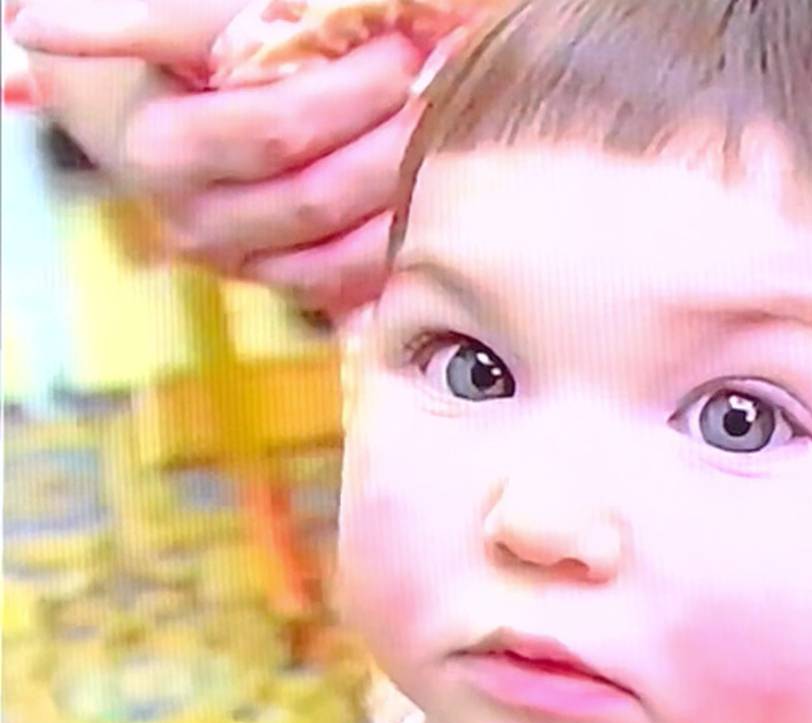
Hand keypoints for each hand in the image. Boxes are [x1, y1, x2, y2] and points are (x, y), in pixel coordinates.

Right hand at [11, 0, 426, 312]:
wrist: (157, 106)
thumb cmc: (182, 52)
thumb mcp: (180, 23)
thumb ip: (168, 20)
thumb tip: (39, 27)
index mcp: (163, 149)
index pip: (273, 131)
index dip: (347, 91)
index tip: (399, 46)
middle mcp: (197, 220)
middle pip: (318, 195)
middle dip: (392, 139)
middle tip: (438, 90)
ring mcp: (244, 259)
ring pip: (343, 250)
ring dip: (408, 193)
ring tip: (446, 137)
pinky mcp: (282, 280)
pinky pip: (352, 283)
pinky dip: (400, 244)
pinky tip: (433, 199)